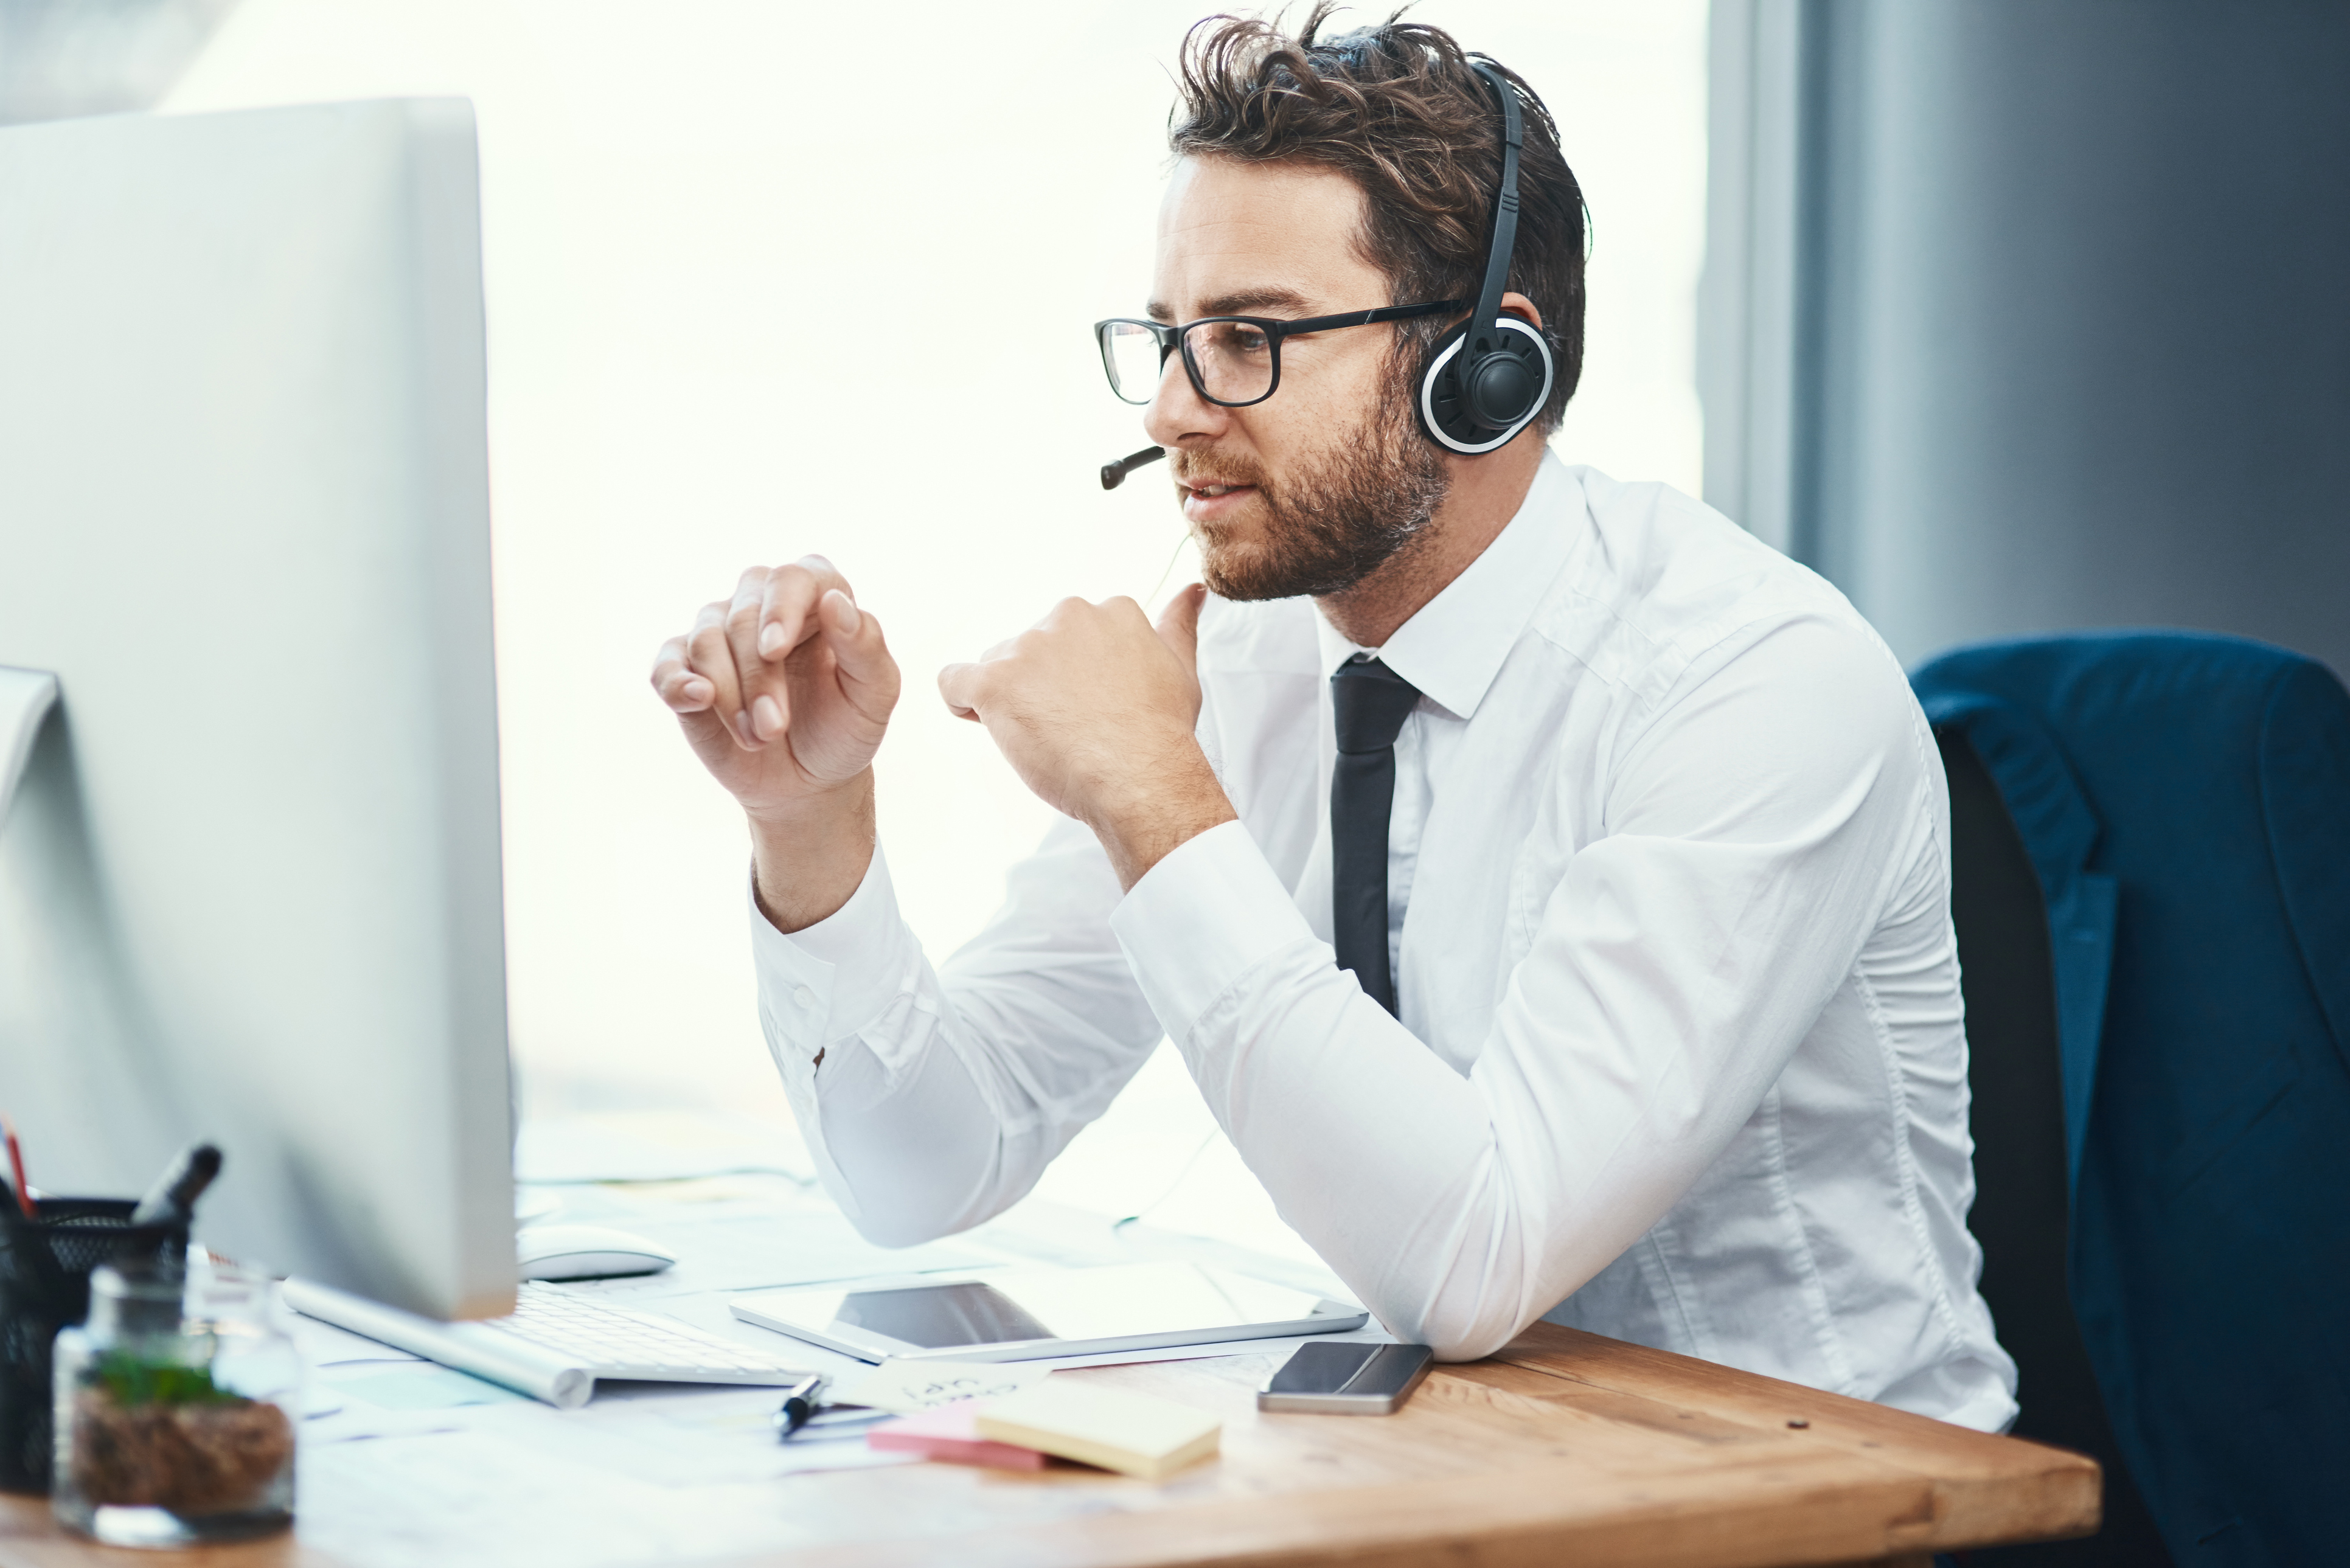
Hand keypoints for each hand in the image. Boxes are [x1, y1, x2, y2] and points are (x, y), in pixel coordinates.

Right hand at [652, 558, 898, 931]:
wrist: (808, 780)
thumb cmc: (845, 727)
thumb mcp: (874, 695)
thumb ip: (865, 646)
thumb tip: (835, 602)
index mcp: (814, 595)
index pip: (792, 579)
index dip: (780, 610)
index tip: (775, 650)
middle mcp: (761, 602)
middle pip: (744, 616)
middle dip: (758, 678)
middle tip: (774, 728)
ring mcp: (720, 632)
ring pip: (707, 640)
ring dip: (729, 696)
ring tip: (758, 737)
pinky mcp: (685, 667)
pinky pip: (668, 664)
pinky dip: (676, 682)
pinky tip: (696, 699)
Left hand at [938, 584, 1233, 887]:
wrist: (1141, 777)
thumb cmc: (1162, 732)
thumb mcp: (1179, 667)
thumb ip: (1178, 623)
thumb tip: (1192, 590)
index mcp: (1110, 610)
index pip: (1072, 634)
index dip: (1074, 674)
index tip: (1091, 705)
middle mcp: (1067, 616)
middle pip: (1033, 648)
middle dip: (1041, 683)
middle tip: (1070, 727)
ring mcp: (1028, 647)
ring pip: (998, 665)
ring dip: (1010, 697)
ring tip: (1042, 737)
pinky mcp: (995, 681)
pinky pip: (955, 681)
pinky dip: (962, 701)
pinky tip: (983, 721)